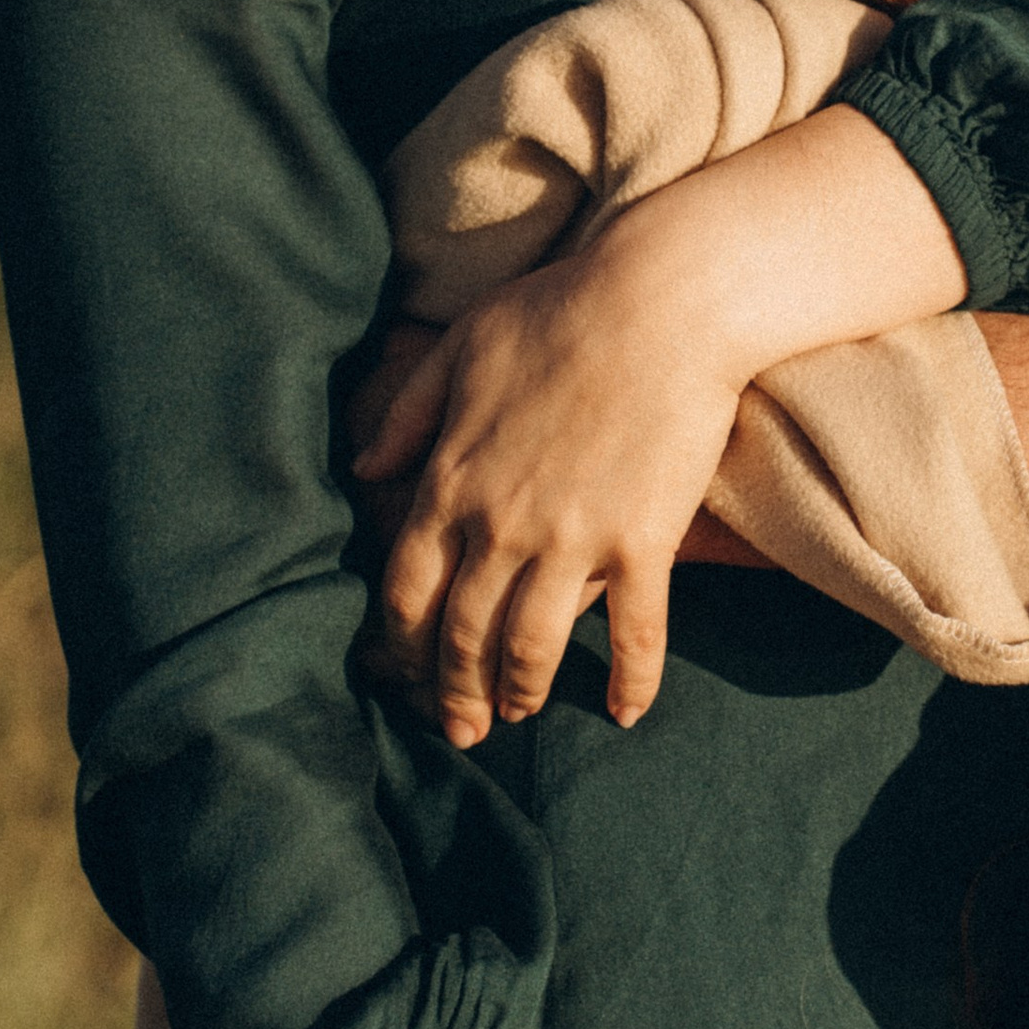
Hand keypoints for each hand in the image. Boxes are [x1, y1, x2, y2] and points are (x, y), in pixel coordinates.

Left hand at [359, 233, 747, 742]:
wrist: (664, 301)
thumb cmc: (561, 310)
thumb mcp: (463, 347)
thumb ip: (410, 412)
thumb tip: (364, 464)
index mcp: (451, 482)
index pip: (407, 590)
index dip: (404, 643)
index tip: (406, 674)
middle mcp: (502, 526)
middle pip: (464, 633)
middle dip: (457, 690)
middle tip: (462, 727)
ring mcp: (573, 541)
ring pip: (534, 646)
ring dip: (523, 690)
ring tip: (521, 713)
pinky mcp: (643, 543)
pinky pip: (635, 634)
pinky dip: (629, 680)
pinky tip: (626, 712)